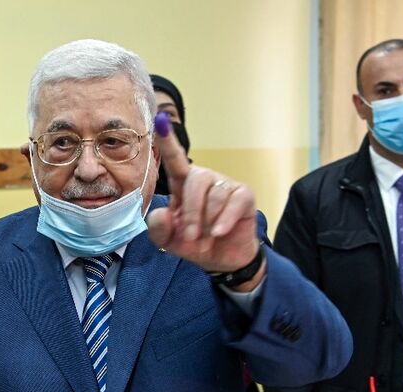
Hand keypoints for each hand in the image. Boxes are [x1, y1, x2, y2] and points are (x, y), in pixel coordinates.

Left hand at [147, 120, 263, 290]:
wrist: (223, 259)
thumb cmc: (195, 243)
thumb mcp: (169, 241)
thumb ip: (158, 229)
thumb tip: (163, 213)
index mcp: (182, 185)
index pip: (175, 160)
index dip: (168, 141)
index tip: (160, 121)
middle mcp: (204, 179)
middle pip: (195, 180)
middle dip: (191, 212)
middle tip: (191, 236)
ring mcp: (225, 185)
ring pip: (214, 195)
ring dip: (207, 222)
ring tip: (207, 237)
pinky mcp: (244, 196)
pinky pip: (233, 203)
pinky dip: (224, 221)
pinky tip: (219, 233)